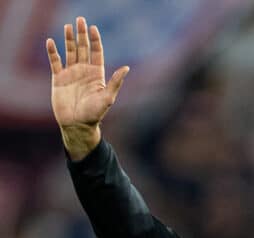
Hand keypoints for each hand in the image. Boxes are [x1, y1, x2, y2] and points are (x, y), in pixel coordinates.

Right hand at [46, 16, 128, 159]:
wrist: (77, 125)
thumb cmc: (94, 114)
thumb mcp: (108, 97)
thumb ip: (115, 82)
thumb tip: (127, 68)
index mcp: (97, 74)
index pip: (96, 52)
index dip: (95, 40)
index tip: (93, 28)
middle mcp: (84, 72)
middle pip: (83, 48)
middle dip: (82, 34)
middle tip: (80, 20)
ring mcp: (71, 74)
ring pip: (70, 52)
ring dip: (68, 39)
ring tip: (67, 26)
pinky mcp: (58, 79)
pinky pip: (55, 62)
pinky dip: (53, 52)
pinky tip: (51, 42)